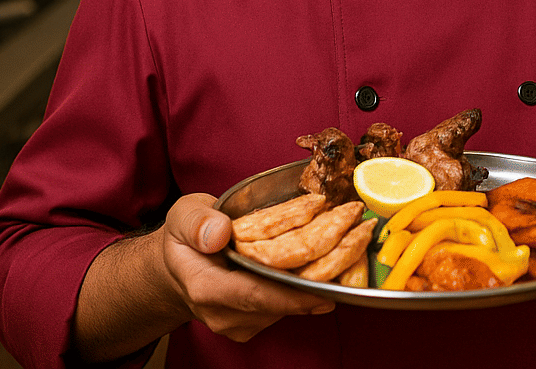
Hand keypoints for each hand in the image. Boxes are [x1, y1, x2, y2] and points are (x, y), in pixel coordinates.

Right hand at [75, 193, 335, 361]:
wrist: (180, 265)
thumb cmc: (186, 236)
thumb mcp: (184, 215)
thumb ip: (198, 222)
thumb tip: (219, 233)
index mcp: (207, 288)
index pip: (252, 296)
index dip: (290, 295)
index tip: (324, 289)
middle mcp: (226, 313)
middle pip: (279, 304)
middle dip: (317, 282)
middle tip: (355, 251)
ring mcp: (241, 321)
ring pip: (288, 306)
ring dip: (318, 281)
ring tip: (350, 246)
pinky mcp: (256, 320)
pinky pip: (288, 305)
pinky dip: (309, 284)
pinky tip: (332, 261)